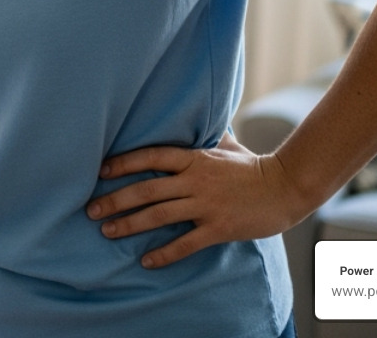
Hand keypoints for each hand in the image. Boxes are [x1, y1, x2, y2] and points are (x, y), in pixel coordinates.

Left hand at [84, 133, 312, 268]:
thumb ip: (205, 135)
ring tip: (107, 232)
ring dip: (130, 225)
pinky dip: (164, 253)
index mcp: (194, 158)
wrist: (286, 187)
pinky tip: (146, 261)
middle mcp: (195, 180)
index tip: (99, 171)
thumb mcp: (226, 144)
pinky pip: (185, 243)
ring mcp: (206, 204)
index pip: (151, 157)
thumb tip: (194, 116)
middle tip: (90, 210)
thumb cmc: (253, 165)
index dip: (123, 163)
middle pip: (147, 189)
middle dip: (115, 200)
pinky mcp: (219, 228)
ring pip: (159, 215)